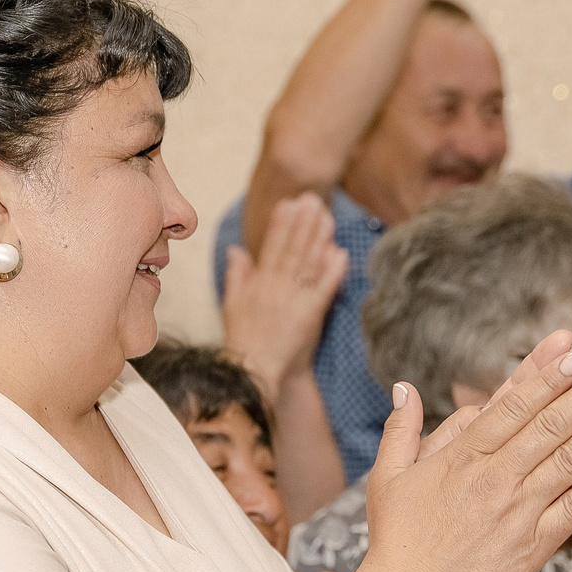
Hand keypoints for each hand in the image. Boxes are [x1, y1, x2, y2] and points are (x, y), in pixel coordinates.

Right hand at [220, 193, 346, 398]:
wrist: (255, 372)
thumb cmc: (243, 340)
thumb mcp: (231, 304)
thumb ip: (237, 275)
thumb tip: (236, 249)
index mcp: (258, 284)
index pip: (271, 247)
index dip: (281, 224)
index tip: (289, 202)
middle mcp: (276, 288)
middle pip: (293, 250)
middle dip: (303, 223)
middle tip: (314, 199)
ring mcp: (294, 301)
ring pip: (308, 264)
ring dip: (319, 239)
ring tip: (328, 216)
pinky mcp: (309, 316)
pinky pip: (323, 289)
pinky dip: (332, 271)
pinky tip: (340, 253)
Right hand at [358, 330, 571, 571]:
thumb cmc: (398, 540)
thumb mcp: (388, 477)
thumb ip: (400, 430)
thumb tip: (404, 388)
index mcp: (462, 458)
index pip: (512, 407)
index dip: (546, 378)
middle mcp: (495, 479)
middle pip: (549, 426)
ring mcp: (519, 512)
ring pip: (569, 462)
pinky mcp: (535, 545)